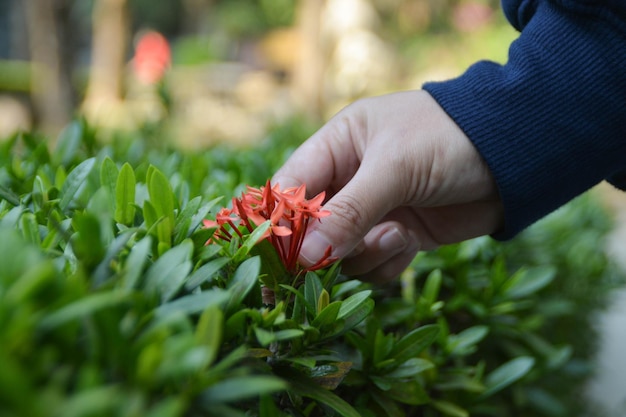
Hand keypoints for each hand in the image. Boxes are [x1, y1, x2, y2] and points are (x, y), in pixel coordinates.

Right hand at [272, 90, 503, 281]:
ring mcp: (373, 211)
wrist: (515, 157)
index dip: (280, 222)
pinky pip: (373, 264)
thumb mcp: (395, 168)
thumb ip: (349, 211)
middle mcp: (349, 180)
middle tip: (344, 256)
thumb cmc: (448, 140)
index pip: (290, 188)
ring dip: (365, 254)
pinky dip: (388, 262)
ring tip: (396, 236)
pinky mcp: (397, 235)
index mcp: (337, 147)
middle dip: (327, 248)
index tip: (282, 257)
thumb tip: (305, 257)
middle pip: (312, 229)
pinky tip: (410, 242)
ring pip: (342, 253)